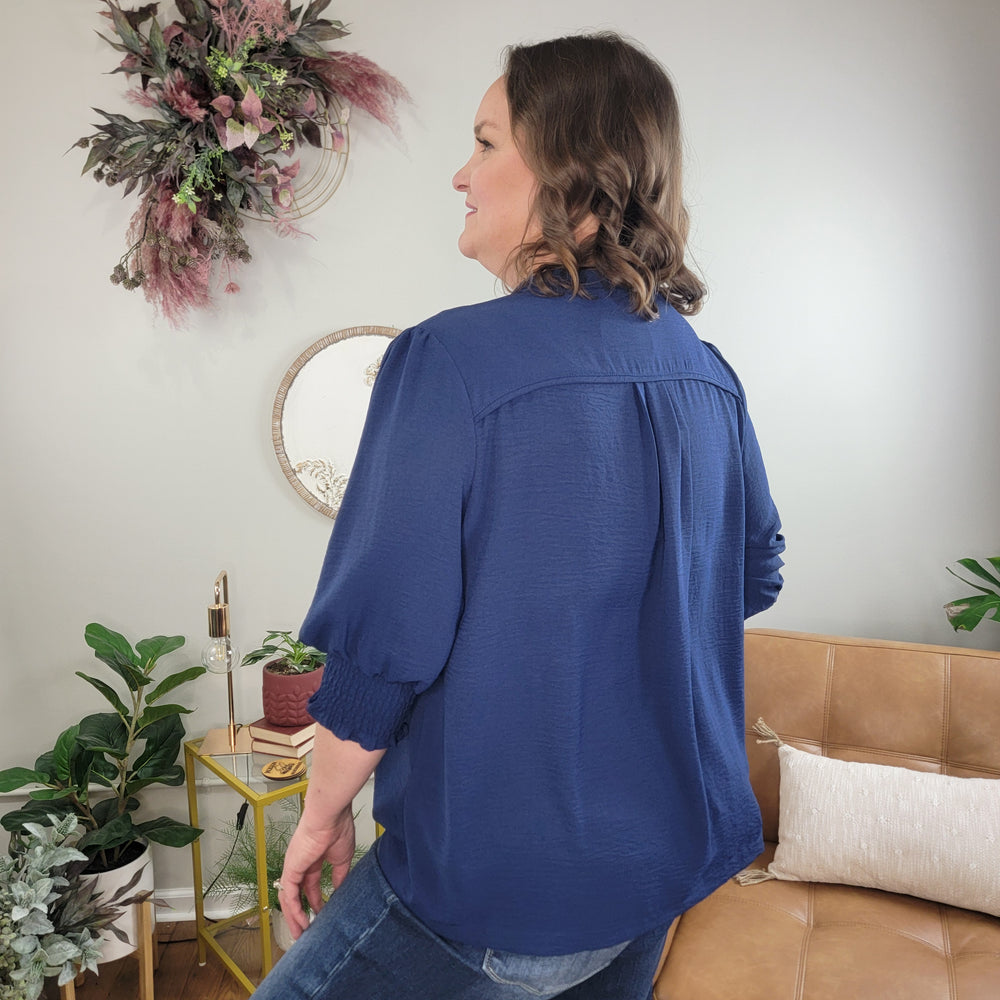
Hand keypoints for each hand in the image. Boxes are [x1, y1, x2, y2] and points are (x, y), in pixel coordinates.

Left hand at [277, 806, 356, 938]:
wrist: (330, 816)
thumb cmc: (337, 828)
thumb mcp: (342, 858)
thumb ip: (340, 876)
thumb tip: (341, 891)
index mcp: (313, 859)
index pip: (309, 886)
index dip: (313, 902)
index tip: (320, 915)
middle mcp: (300, 864)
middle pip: (295, 895)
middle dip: (299, 914)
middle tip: (305, 931)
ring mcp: (294, 867)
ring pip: (289, 898)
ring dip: (294, 917)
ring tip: (301, 933)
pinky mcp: (291, 869)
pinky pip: (288, 895)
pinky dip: (294, 910)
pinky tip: (301, 921)